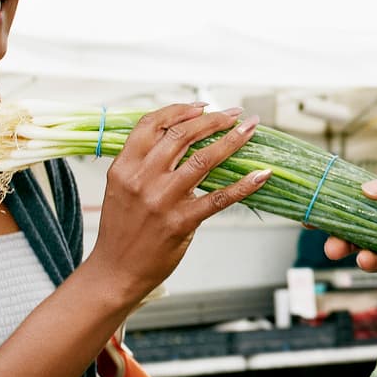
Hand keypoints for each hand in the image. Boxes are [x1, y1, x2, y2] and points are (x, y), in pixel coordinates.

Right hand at [80, 104, 270, 306]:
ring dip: (232, 140)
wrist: (116, 271)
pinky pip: (220, 198)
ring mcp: (162, 200)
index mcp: (124, 166)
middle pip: (182, 135)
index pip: (152, 124)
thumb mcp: (122, 188)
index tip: (203, 105)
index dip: (180, 110)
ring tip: (250, 130)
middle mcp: (142, 179)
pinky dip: (244, 184)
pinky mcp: (181, 222)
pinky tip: (260, 175)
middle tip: (234, 114)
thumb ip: (144, 163)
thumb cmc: (122, 230)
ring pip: (204, 159)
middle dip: (213, 119)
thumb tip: (181, 137)